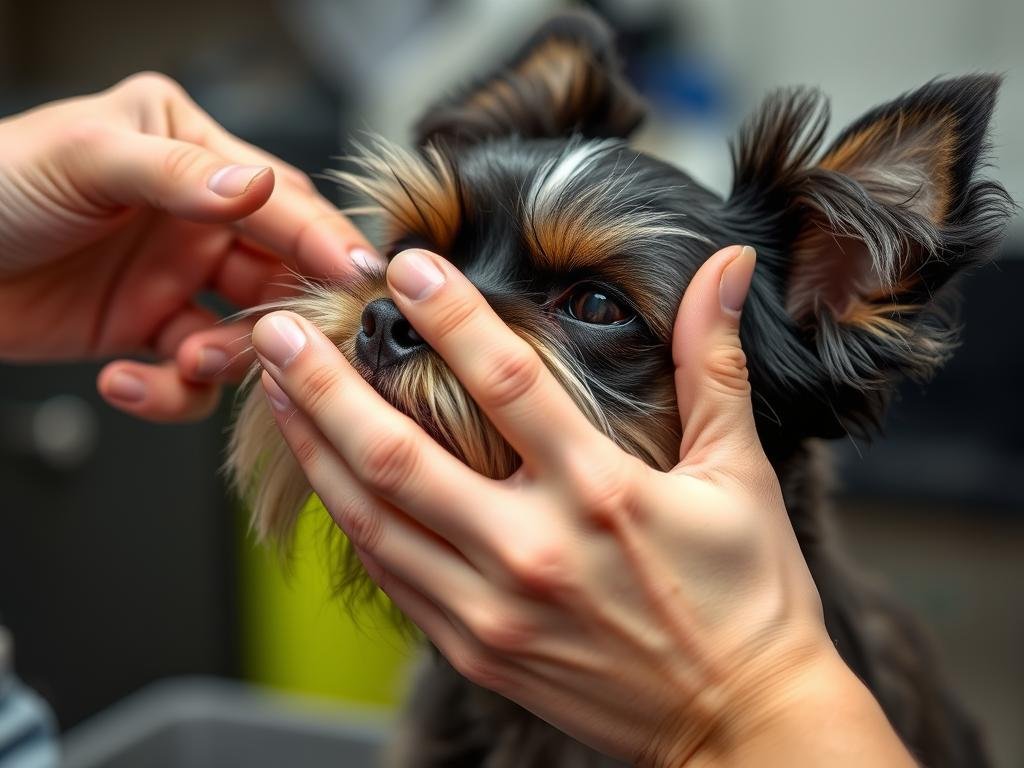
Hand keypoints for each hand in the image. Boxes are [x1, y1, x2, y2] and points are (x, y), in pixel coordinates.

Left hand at [0, 72, 380, 420]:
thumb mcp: (86, 157)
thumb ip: (176, 172)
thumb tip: (257, 186)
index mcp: (193, 152)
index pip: (281, 200)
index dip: (322, 240)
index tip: (355, 278)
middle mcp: (196, 217)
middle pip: (279, 274)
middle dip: (287, 314)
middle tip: (293, 346)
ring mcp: (175, 278)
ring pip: (244, 333)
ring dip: (227, 359)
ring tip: (185, 360)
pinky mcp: (148, 333)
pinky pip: (189, 377)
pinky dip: (169, 393)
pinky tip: (124, 382)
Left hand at [251, 245, 913, 765]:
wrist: (739, 722)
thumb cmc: (745, 596)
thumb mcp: (741, 473)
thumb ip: (715, 362)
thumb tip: (726, 264)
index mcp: (603, 494)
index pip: (506, 383)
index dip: (450, 314)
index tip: (405, 264)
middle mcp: (535, 552)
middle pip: (400, 454)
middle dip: (328, 384)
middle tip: (280, 328)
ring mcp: (494, 609)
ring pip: (373, 519)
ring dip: (316, 448)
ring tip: (276, 391)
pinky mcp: (476, 648)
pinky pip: (391, 576)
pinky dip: (351, 520)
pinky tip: (325, 476)